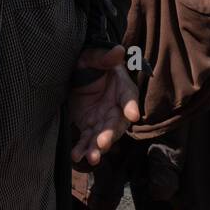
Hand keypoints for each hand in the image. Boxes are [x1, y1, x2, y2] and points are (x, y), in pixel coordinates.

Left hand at [69, 46, 140, 166]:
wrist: (77, 74)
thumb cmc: (90, 64)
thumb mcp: (94, 57)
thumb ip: (104, 57)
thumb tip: (118, 51)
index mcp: (122, 88)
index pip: (128, 96)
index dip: (131, 105)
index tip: (133, 115)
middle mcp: (115, 108)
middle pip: (116, 124)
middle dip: (110, 135)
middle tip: (103, 143)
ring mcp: (103, 120)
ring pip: (103, 137)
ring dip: (97, 149)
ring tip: (91, 158)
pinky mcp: (89, 127)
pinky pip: (87, 141)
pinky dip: (82, 150)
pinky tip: (76, 157)